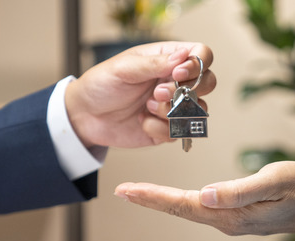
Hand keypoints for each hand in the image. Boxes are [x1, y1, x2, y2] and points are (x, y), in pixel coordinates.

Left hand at [65, 42, 214, 148]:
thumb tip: (183, 56)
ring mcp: (174, 105)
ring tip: (147, 108)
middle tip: (158, 93)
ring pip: (198, 110)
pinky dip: (161, 129)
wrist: (86, 116)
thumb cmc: (101, 85)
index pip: (202, 54)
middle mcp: (175, 81)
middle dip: (188, 91)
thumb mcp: (124, 68)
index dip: (197, 65)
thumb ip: (154, 64)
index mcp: (168, 59)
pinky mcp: (168, 128)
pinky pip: (180, 132)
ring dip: (172, 112)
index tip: (177, 74)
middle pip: (209, 82)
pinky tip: (143, 123)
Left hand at [114, 161, 294, 235]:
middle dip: (150, 199)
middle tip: (122, 190)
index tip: (126, 190)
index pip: (183, 205)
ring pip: (189, 210)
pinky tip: (173, 198)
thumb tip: (204, 194)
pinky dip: (181, 202)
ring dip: (163, 201)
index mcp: (230, 214)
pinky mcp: (237, 216)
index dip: (153, 197)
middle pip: (180, 210)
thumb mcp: (272, 181)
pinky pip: (202, 209)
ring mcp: (231, 221)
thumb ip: (238, 190)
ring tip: (139, 192)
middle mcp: (226, 222)